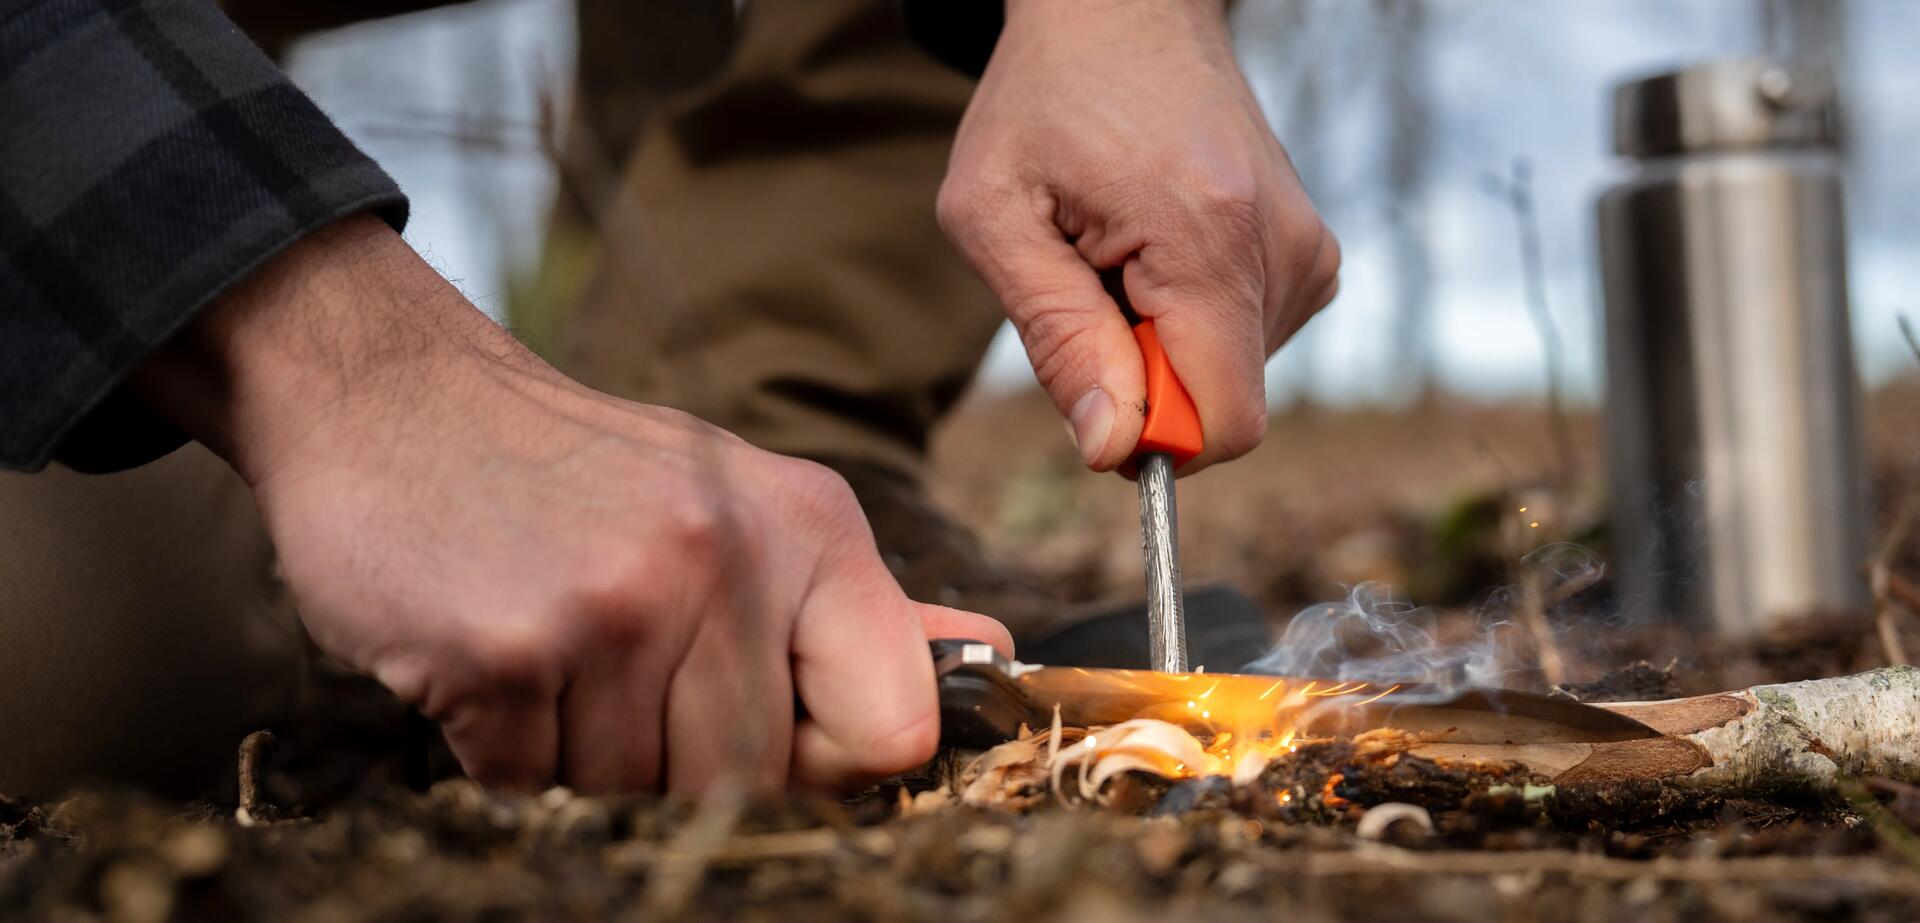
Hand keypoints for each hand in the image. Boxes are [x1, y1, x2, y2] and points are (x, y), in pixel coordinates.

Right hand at [133, 215, 1010, 791]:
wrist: (392, 395)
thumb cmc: (576, 470)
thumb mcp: (735, 501)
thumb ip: (847, 602)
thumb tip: (988, 654)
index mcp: (809, 529)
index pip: (894, 729)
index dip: (832, 766)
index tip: (772, 743)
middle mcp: (728, 561)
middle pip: (749, 781)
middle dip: (679, 762)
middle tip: (614, 670)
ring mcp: (616, 606)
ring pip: (634, 793)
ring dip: (583, 755)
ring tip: (552, 649)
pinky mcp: (505, 650)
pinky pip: (529, 784)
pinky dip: (504, 750)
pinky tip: (492, 654)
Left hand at [938, 0, 1339, 472]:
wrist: (1120, 11)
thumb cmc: (1043, 105)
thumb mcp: (995, 217)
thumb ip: (1056, 339)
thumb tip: (1110, 449)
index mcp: (1208, 237)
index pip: (1224, 421)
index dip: (1150, 440)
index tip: (1088, 383)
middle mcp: (1283, 246)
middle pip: (1223, 403)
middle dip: (1143, 381)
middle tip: (1087, 285)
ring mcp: (1308, 248)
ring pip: (1233, 377)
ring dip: (1160, 344)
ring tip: (1117, 255)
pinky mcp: (1309, 252)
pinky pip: (1248, 341)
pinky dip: (1190, 320)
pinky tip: (1153, 252)